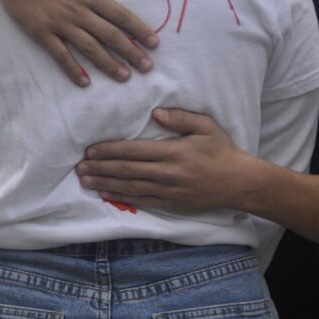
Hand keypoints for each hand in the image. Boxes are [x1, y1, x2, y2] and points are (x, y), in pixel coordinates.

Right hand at [0, 0, 158, 86]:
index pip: (120, 15)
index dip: (138, 30)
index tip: (154, 43)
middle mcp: (77, 12)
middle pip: (109, 35)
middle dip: (130, 52)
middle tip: (147, 67)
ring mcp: (59, 24)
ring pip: (89, 48)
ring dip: (108, 64)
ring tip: (124, 76)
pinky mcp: (41, 33)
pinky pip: (60, 55)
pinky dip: (73, 69)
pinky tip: (85, 82)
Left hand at [76, 108, 250, 213]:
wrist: (239, 183)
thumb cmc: (222, 151)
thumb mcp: (206, 126)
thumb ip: (180, 118)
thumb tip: (156, 113)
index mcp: (173, 152)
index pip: (133, 150)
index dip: (109, 150)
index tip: (91, 150)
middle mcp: (167, 173)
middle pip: (126, 170)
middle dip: (100, 168)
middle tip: (79, 167)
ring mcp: (168, 191)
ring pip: (129, 186)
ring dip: (105, 183)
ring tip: (85, 180)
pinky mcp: (171, 204)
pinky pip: (141, 200)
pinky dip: (121, 197)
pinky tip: (106, 194)